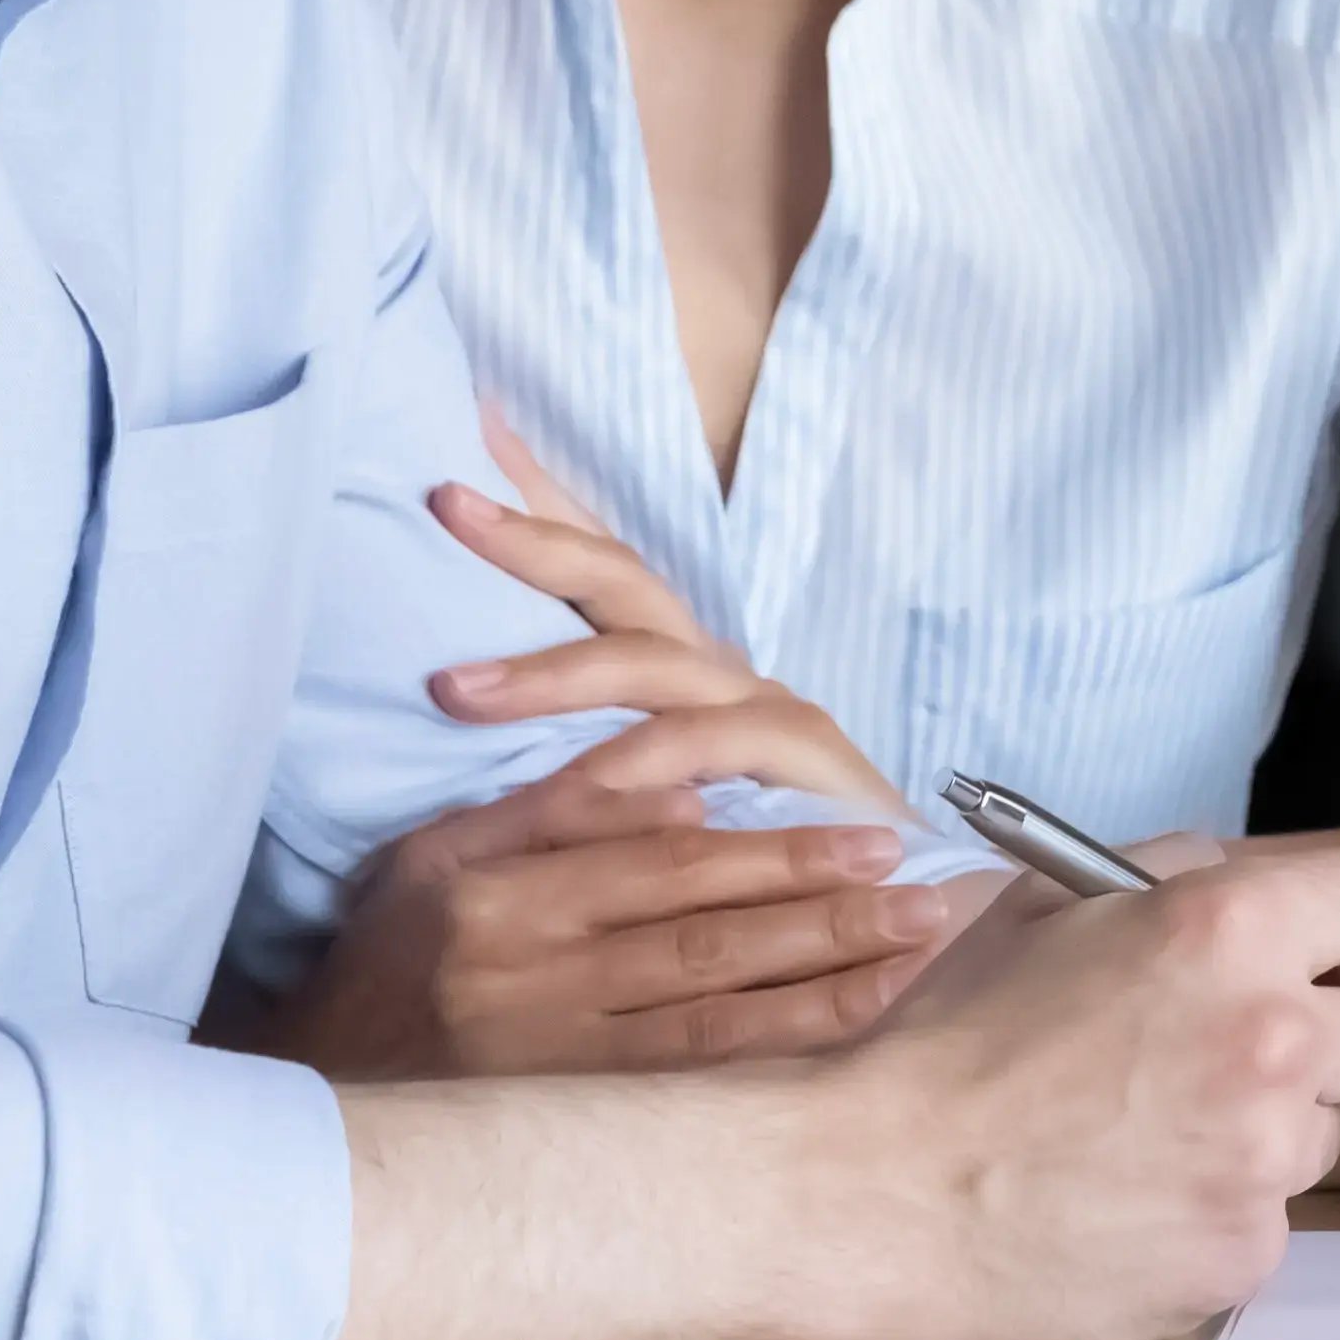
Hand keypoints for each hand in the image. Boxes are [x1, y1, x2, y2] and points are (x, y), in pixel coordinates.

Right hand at [261, 770, 991, 1078]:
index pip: (663, 860)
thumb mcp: (433, 859)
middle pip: (705, 938)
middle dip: (827, 915)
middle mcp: (522, 977)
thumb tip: (682, 789)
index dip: (777, 849)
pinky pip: (693, 1088)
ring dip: (825, 987)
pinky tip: (850, 1040)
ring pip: (713, 1018)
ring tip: (916, 958)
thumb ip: (551, 814)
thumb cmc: (386, 962)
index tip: (871, 836)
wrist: (298, 1100)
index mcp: (495, 894)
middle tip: (929, 893)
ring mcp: (543, 1062)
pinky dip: (778, 1057)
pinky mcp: (561, 1123)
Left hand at [422, 417, 912, 822]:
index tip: (466, 436)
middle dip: (532, 538)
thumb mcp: (636, 802)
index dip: (539, 502)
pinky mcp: (805, 755)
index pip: (598, 564)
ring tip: (452, 691)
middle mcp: (716, 667)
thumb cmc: (746, 862)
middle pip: (618, 578)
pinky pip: (705, 745)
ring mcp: (764, 702)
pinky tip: (574, 783)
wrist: (892, 902)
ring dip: (546, 673)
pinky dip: (636, 762)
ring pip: (646, 662)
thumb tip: (455, 725)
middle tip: (447, 503)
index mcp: (674, 666)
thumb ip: (568, 765)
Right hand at [816, 835, 1339, 1339]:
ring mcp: (1264, 1159)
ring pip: (1323, 1135)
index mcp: (1234, 928)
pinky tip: (1125, 1206)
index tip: (1336, 959)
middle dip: (1326, 1043)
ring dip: (1260, 1135)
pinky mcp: (1242, 1255)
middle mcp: (1275, 1038)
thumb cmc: (949, 1040)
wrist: (867, 1191)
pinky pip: (1265, 1219)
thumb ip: (1175, 872)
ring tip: (1139, 1139)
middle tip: (1223, 1058)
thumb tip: (1249, 880)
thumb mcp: (1050, 903)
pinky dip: (1212, 1214)